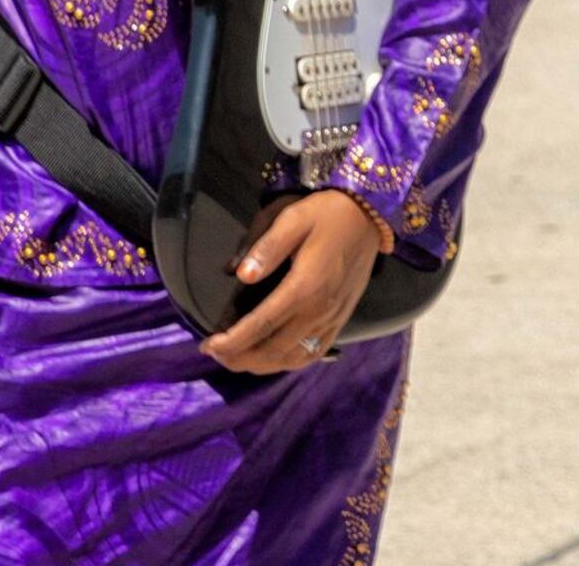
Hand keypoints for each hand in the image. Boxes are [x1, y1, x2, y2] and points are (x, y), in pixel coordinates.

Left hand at [200, 189, 384, 373]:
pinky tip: (273, 359)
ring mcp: (332, 318)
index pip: (260, 326)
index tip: (207, 345)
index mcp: (304, 288)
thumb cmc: (327, 214)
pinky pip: (313, 353)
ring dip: (261, 365)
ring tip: (237, 358)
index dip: (230, 342)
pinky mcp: (342, 319)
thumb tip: (240, 275)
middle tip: (214, 353)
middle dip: (239, 358)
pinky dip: (288, 363)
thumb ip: (266, 248)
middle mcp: (319, 311)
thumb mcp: (293, 219)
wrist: (371, 215)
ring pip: (292, 358)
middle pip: (273, 350)